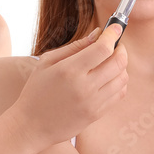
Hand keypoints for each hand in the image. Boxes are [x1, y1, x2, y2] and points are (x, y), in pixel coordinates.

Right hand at [10, 24, 127, 149]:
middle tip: (115, 45)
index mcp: (69, 70)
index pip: (103, 49)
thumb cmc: (36, 90)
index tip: (115, 28)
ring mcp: (93, 103)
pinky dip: (119, 82)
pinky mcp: (96, 114)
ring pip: (122, 78)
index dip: (112, 35)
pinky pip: (119, 94)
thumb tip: (98, 34)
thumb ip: (75, 46)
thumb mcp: (47, 62)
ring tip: (110, 62)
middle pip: (118, 62)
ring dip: (121, 66)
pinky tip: (109, 78)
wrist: (31, 126)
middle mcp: (84, 87)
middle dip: (121, 49)